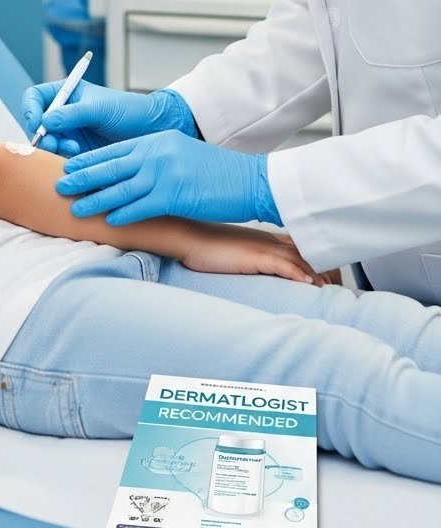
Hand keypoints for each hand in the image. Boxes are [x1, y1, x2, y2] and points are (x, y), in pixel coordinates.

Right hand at [22, 80, 197, 155]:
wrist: (151, 131)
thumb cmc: (129, 110)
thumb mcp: (100, 108)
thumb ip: (72, 114)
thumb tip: (45, 120)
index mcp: (67, 94)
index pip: (36, 97)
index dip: (30, 108)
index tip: (37, 121)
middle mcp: (64, 113)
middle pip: (37, 124)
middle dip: (42, 134)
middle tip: (54, 143)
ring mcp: (70, 133)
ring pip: (47, 143)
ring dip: (54, 148)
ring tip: (72, 149)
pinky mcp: (77, 152)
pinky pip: (60, 157)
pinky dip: (63, 159)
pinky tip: (77, 158)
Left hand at [56, 130, 281, 226]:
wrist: (250, 180)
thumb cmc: (217, 172)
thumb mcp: (182, 155)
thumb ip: (156, 159)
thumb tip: (133, 171)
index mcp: (157, 141)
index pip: (114, 150)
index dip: (89, 160)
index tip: (69, 167)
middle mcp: (156, 153)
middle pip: (110, 166)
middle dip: (82, 177)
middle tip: (59, 185)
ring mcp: (164, 173)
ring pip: (119, 187)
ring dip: (94, 199)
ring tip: (74, 208)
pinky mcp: (173, 194)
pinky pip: (139, 206)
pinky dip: (121, 214)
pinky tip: (107, 221)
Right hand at [176, 221, 330, 285]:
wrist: (188, 237)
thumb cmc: (207, 247)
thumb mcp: (236, 253)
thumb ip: (252, 260)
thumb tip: (259, 273)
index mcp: (266, 239)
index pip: (301, 248)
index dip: (318, 262)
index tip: (330, 277)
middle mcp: (269, 240)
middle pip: (307, 253)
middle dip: (325, 269)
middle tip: (338, 287)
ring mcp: (263, 246)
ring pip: (300, 259)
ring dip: (318, 275)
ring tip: (332, 290)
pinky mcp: (254, 256)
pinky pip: (282, 264)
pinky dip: (298, 274)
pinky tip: (309, 284)